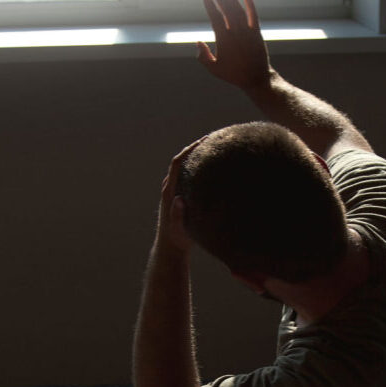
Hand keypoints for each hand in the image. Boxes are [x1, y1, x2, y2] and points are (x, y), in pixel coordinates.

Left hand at [155, 136, 206, 254]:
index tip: (205, 140)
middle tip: (215, 139)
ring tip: (215, 150)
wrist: (170, 247)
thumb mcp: (178, 229)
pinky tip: (211, 169)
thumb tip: (178, 200)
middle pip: (182, 160)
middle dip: (196, 148)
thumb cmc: (177, 239)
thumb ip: (177, 215)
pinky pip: (188, 176)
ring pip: (185, 168)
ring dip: (197, 157)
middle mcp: (170, 188)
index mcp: (170, 191)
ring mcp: (173, 191)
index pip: (178, 163)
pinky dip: (198, 168)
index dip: (190, 149)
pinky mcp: (178, 196)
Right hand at [197, 0, 271, 89]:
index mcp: (224, 40)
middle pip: (227, 11)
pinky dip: (250, 6)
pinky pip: (254, 17)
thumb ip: (203, 56)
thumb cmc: (233, 74)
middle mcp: (236, 33)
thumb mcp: (214, 69)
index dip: (210, 6)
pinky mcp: (257, 34)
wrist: (256, 79)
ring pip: (239, 11)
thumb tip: (198, 41)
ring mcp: (247, 32)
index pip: (215, 18)